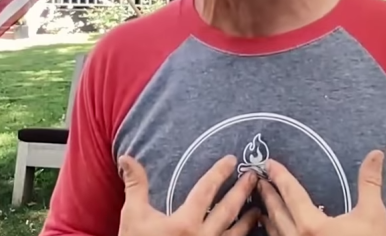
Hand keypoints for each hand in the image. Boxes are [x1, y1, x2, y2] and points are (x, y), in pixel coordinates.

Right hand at [118, 154, 260, 235]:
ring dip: (248, 220)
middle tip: (253, 177)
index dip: (219, 173)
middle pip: (228, 210)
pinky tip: (247, 234)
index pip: (206, 191)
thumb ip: (135, 185)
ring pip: (235, 234)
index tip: (232, 160)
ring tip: (258, 208)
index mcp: (185, 223)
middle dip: (241, 192)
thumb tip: (126, 157)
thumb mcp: (134, 215)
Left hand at [257, 150, 385, 235]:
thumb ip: (370, 182)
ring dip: (267, 213)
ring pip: (274, 230)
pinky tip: (272, 227)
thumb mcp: (373, 214)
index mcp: (311, 225)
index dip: (280, 176)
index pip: (291, 193)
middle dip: (268, 193)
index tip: (269, 164)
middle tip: (258, 179)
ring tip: (261, 202)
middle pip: (276, 211)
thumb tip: (376, 153)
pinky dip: (273, 232)